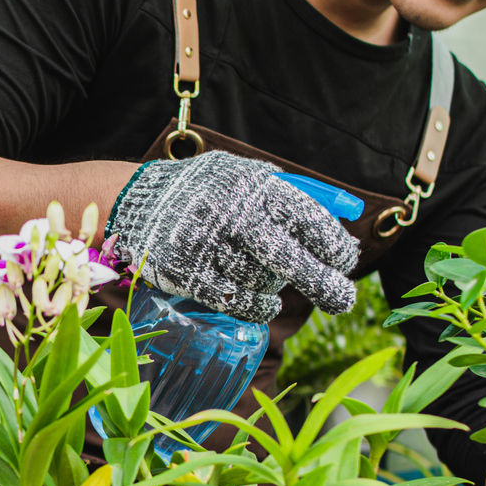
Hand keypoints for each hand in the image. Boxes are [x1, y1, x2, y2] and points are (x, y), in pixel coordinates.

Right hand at [108, 151, 360, 322]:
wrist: (139, 201)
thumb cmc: (207, 192)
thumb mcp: (246, 179)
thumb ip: (289, 200)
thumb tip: (346, 229)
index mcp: (252, 185)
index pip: (305, 216)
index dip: (332, 243)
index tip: (345, 259)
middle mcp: (230, 214)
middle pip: (287, 257)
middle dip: (322, 282)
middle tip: (343, 300)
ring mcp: (206, 246)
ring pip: (262, 282)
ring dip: (278, 288)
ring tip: (276, 283)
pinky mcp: (188, 273)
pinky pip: (237, 301)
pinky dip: (258, 306)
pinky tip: (265, 302)